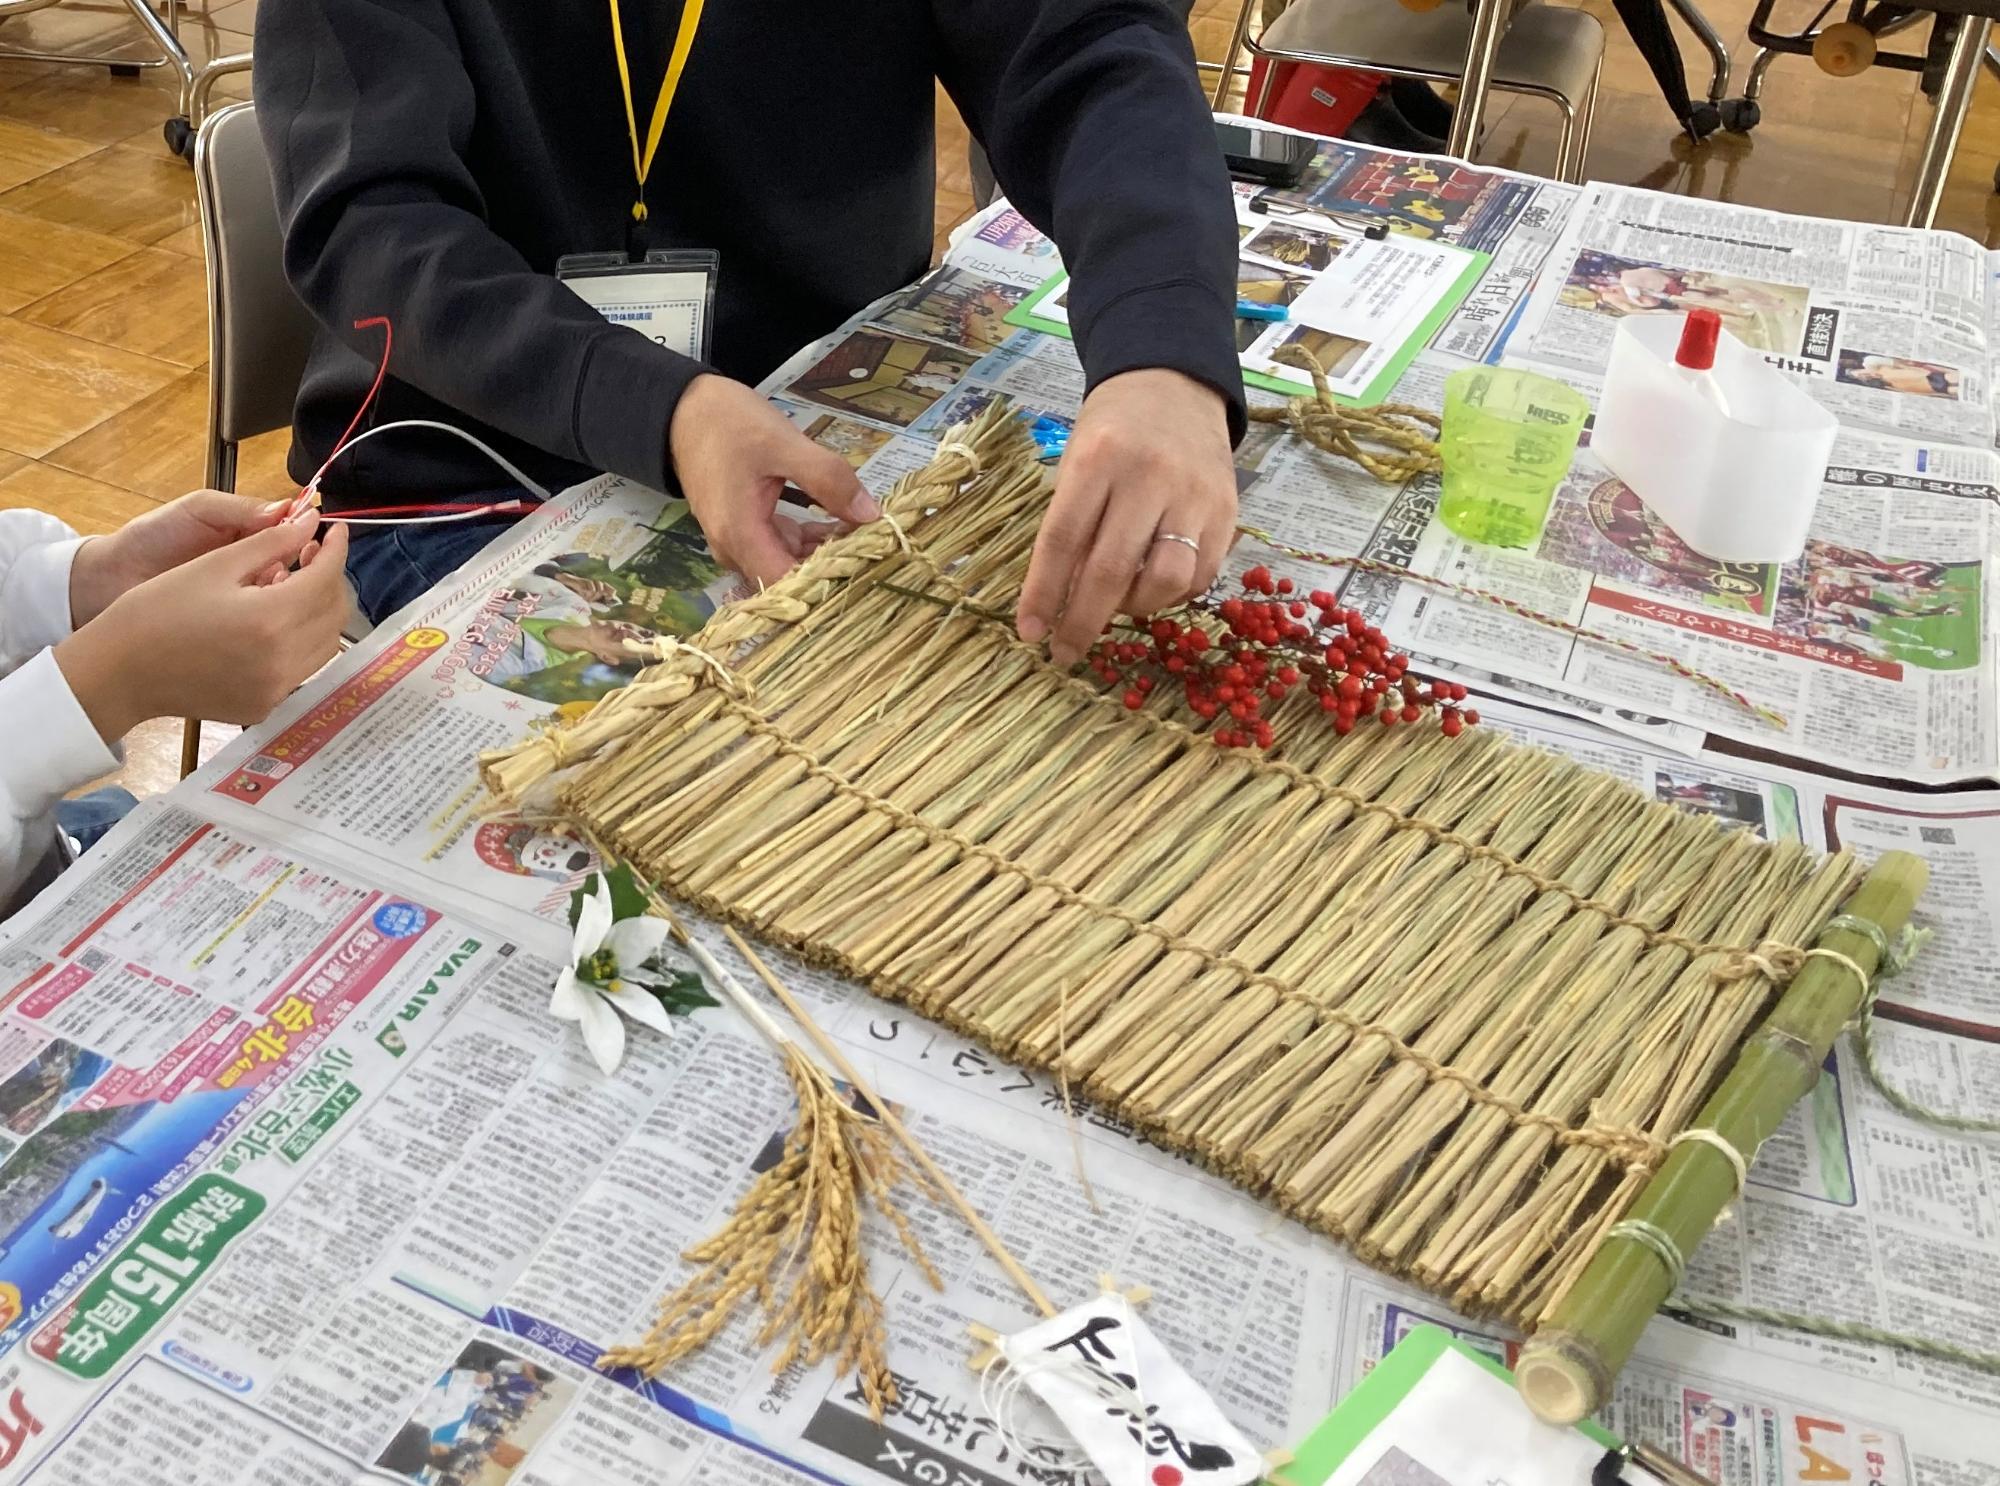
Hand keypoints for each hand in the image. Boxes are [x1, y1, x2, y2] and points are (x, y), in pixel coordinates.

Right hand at [54, 516, 351, 743]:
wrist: (119, 671)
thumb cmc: (157, 610)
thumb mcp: (214, 566)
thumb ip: (271, 542)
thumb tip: (310, 521)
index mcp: (270, 619)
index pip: (327, 577)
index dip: (337, 549)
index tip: (335, 530)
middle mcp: (282, 660)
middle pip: (335, 612)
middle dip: (332, 578)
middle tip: (312, 553)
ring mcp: (276, 689)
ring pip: (326, 643)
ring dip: (320, 610)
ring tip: (292, 583)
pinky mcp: (265, 706)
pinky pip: (302, 667)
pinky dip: (301, 639)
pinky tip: (275, 620)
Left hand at [68, 490, 293, 627]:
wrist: (112, 579)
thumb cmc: (151, 538)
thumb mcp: (198, 510)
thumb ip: (242, 508)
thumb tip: (292, 510)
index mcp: (251, 531)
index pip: (295, 531)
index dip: (309, 534)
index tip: (315, 537)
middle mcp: (257, 565)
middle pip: (300, 564)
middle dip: (302, 564)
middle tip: (293, 563)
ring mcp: (249, 596)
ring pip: (289, 594)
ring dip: (287, 590)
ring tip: (273, 585)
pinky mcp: (239, 624)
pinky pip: (267, 621)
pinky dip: (270, 615)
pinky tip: (262, 610)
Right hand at [668, 374, 879, 585]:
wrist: (683, 408)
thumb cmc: (728, 423)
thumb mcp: (783, 443)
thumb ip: (828, 479)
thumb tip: (871, 515)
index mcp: (740, 536)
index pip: (789, 585)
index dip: (830, 580)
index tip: (868, 562)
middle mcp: (734, 550)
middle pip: (790, 579)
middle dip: (834, 566)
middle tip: (877, 544)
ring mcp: (737, 543)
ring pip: (788, 563)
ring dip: (825, 552)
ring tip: (865, 531)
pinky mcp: (743, 531)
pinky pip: (780, 546)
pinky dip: (809, 540)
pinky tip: (839, 524)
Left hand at [1017, 369, 1237, 665]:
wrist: (1174, 385)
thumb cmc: (1113, 430)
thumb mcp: (1077, 460)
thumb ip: (1071, 524)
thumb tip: (1057, 601)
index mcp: (1097, 459)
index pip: (1063, 539)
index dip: (1043, 593)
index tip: (1030, 632)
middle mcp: (1148, 476)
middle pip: (1111, 570)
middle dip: (1082, 622)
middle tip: (1065, 652)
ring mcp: (1193, 495)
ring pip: (1164, 581)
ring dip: (1134, 609)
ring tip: (1117, 604)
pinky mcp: (1226, 512)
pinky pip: (1198, 576)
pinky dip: (1171, 595)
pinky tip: (1153, 584)